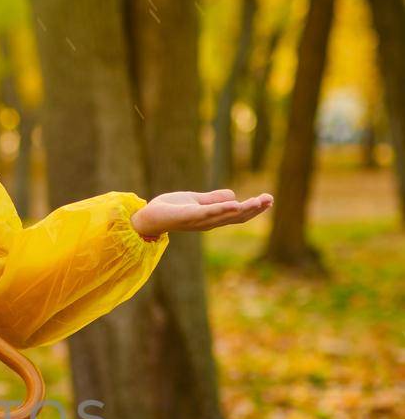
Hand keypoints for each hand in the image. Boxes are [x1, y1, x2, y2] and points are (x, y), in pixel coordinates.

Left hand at [131, 189, 273, 239]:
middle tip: (270, 200)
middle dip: (254, 209)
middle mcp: (208, 222)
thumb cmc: (169, 209)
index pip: (237, 214)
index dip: (253, 209)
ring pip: (227, 215)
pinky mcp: (189, 216)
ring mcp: (199, 221)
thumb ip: (213, 199)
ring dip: (244, 209)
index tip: (268, 200)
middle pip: (236, 217)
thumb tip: (234, 196)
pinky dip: (222, 209)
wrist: (147, 217)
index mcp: (212, 218)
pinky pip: (209, 213)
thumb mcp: (196, 201)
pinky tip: (235, 204)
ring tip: (260, 201)